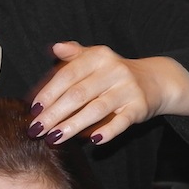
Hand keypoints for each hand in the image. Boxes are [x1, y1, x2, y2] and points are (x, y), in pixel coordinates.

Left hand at [31, 42, 188, 145]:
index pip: (68, 75)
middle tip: (36, 129)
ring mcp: (128, 89)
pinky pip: (121, 122)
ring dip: (73, 125)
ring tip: (54, 138)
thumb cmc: (114, 72)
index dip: (49, 93)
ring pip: (96, 109)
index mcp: (99, 57)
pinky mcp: (139, 107)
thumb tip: (55, 48)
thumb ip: (74, 54)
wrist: (155, 80)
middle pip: (78, 94)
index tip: (33, 110)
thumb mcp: (96, 58)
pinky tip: (93, 140)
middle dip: (54, 114)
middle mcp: (114, 70)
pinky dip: (108, 132)